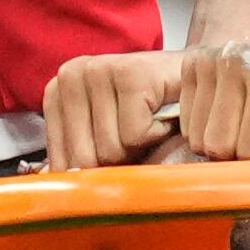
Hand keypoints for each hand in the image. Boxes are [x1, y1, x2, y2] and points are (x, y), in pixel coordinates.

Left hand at [44, 48, 184, 170]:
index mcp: (57, 90)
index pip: (60, 159)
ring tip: (149, 122)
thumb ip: (77, 154)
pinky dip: (157, 134)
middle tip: (135, 137)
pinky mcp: (131, 73)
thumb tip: (53, 181)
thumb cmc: (150, 112)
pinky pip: (135, 135)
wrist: (197, 82)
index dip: (94, 170)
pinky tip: (161, 115)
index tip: (114, 151)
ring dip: (140, 146)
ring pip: (111, 148)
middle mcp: (72, 73)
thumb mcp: (103, 134)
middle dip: (118, 159)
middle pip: (84, 157)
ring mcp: (100, 68)